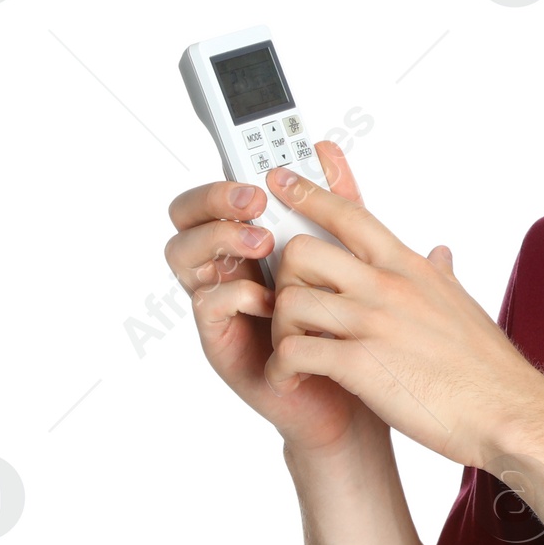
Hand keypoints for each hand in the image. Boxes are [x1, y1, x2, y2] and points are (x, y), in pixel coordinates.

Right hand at [164, 141, 387, 454]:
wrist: (360, 394)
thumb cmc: (350, 325)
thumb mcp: (352, 255)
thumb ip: (339, 206)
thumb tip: (328, 149)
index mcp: (256, 239)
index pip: (221, 192)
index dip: (229, 170)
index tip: (264, 162)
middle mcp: (229, 266)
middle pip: (186, 216)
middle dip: (212, 197)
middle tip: (254, 198)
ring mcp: (220, 303)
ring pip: (183, 254)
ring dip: (219, 239)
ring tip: (261, 241)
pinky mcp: (223, 342)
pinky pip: (206, 305)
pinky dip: (234, 293)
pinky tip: (267, 297)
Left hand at [261, 165, 538, 468]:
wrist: (506, 410)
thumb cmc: (487, 366)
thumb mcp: (464, 305)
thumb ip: (441, 276)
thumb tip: (440, 253)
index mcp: (410, 268)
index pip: (351, 215)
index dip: (309, 194)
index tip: (282, 183)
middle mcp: (388, 287)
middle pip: (303, 252)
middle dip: (285, 280)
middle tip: (292, 311)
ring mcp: (374, 323)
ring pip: (289, 303)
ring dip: (279, 331)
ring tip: (293, 356)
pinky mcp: (361, 365)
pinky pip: (293, 353)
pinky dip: (283, 370)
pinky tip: (295, 381)